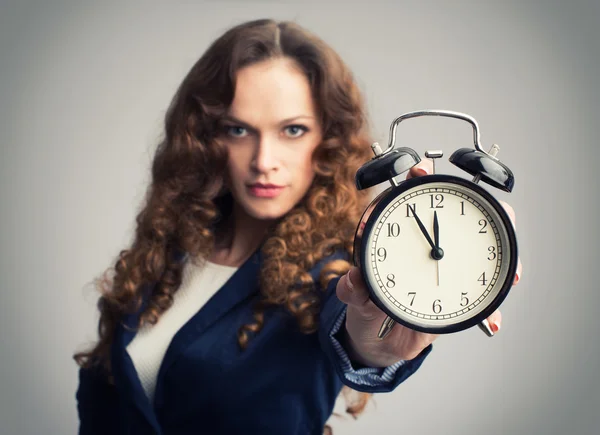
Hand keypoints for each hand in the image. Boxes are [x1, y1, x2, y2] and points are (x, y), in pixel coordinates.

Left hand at [335, 160, 522, 366]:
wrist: (380, 341)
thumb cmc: (367, 310)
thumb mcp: (356, 299)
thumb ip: (353, 291)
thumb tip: (352, 281)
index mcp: (399, 239)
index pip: (410, 198)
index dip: (418, 178)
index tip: (421, 169)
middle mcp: (428, 246)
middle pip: (461, 214)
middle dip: (483, 207)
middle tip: (499, 214)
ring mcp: (448, 268)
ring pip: (482, 250)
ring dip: (503, 257)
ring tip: (509, 272)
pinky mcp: (459, 294)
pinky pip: (481, 296)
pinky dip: (490, 309)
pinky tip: (492, 319)